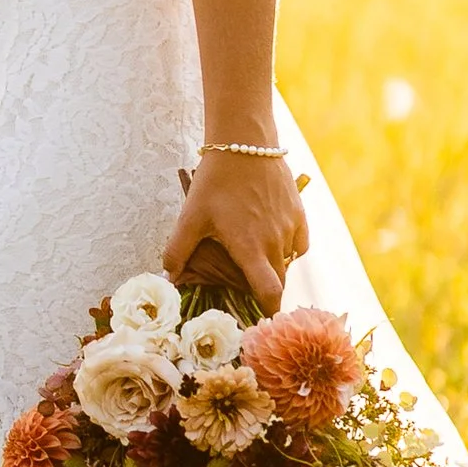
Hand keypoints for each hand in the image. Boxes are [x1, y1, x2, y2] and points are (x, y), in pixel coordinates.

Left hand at [160, 152, 308, 313]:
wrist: (245, 142)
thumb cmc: (216, 181)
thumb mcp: (190, 216)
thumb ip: (177, 251)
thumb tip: (168, 278)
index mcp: (250, 249)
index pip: (268, 294)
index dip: (267, 313)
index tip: (260, 324)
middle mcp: (275, 242)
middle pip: (278, 282)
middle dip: (267, 294)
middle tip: (250, 295)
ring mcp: (290, 227)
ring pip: (288, 263)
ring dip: (275, 270)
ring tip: (256, 265)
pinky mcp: (299, 213)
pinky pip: (299, 244)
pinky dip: (288, 250)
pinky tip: (271, 241)